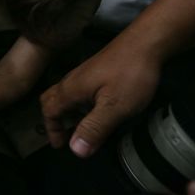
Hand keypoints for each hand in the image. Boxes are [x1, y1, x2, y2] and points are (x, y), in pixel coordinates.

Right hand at [40, 38, 160, 157]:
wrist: (145, 43)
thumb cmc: (129, 75)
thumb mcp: (114, 107)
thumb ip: (94, 128)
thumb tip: (75, 150)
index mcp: (70, 90)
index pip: (49, 110)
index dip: (51, 129)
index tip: (59, 145)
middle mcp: (71, 80)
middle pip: (50, 99)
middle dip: (54, 119)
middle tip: (65, 135)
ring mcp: (83, 74)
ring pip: (64, 94)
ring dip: (67, 113)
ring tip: (82, 128)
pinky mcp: (95, 71)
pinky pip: (77, 90)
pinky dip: (78, 105)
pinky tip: (96, 110)